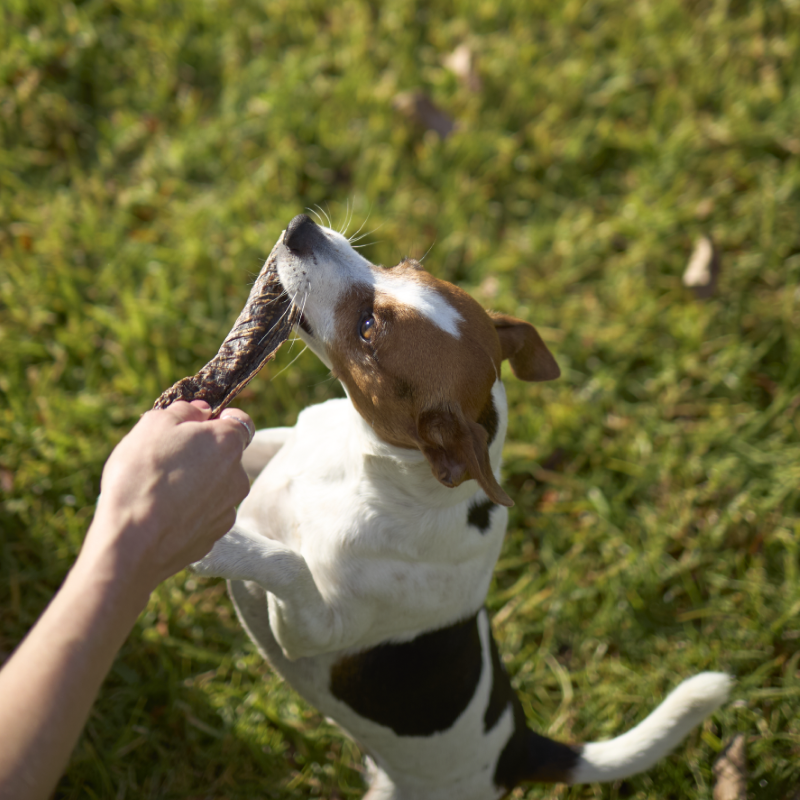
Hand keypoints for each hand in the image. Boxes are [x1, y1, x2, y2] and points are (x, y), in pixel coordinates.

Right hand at [81, 400, 252, 593]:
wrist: (130, 541)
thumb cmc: (141, 475)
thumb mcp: (153, 425)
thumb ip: (184, 412)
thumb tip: (202, 411)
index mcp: (228, 443)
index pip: (241, 422)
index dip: (222, 419)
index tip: (202, 422)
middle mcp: (238, 477)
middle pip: (226, 457)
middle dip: (203, 454)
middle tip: (168, 458)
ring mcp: (227, 509)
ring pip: (216, 488)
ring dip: (197, 484)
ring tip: (160, 490)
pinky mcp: (213, 536)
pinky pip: (204, 515)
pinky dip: (190, 512)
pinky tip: (163, 515)